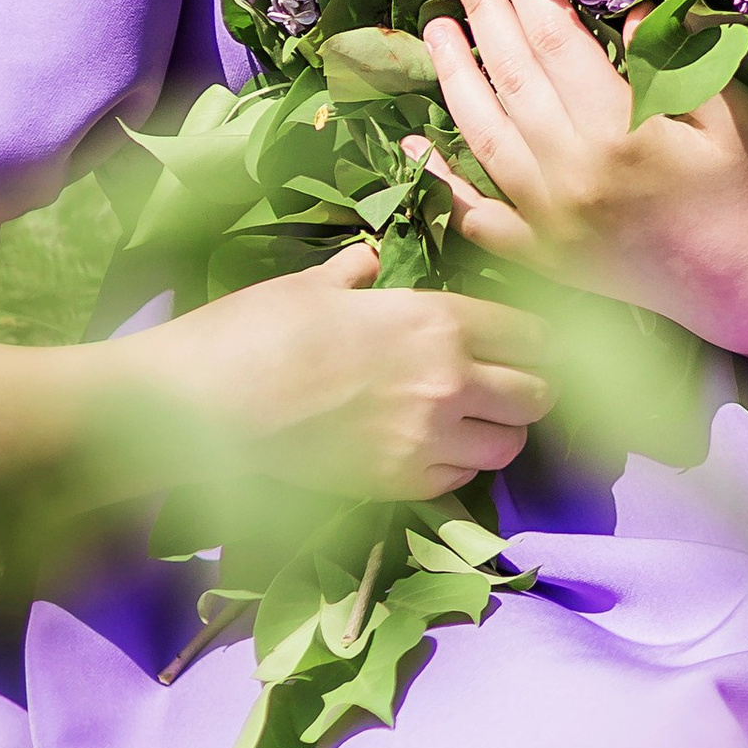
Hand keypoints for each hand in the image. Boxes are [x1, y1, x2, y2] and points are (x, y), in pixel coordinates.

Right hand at [120, 246, 553, 500]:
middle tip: (504, 384)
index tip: (523, 342)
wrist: (210, 404)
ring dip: (499, 432)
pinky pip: (462, 481)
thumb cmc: (260, 329)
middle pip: (537, 394)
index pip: (530, 333)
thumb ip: (359, 272)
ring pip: (509, 446)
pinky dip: (460, 466)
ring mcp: (428, 439)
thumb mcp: (315, 284)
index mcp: (437, 319)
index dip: (533, 338)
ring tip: (472, 421)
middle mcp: (450, 381)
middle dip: (529, 388)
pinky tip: (432, 448)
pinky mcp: (400, 486)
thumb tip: (370, 260)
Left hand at [411, 0, 747, 337]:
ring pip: (484, 134)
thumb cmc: (747, 190)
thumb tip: (628, 7)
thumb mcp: (730, 111)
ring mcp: (551, 220)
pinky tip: (411, 145)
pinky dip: (440, 181)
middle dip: (484, 9)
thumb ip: (676, 57)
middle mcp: (575, 173)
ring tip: (437, 26)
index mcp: (624, 130)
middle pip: (513, 75)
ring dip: (454, 76)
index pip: (557, 39)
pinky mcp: (543, 257)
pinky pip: (476, 217)